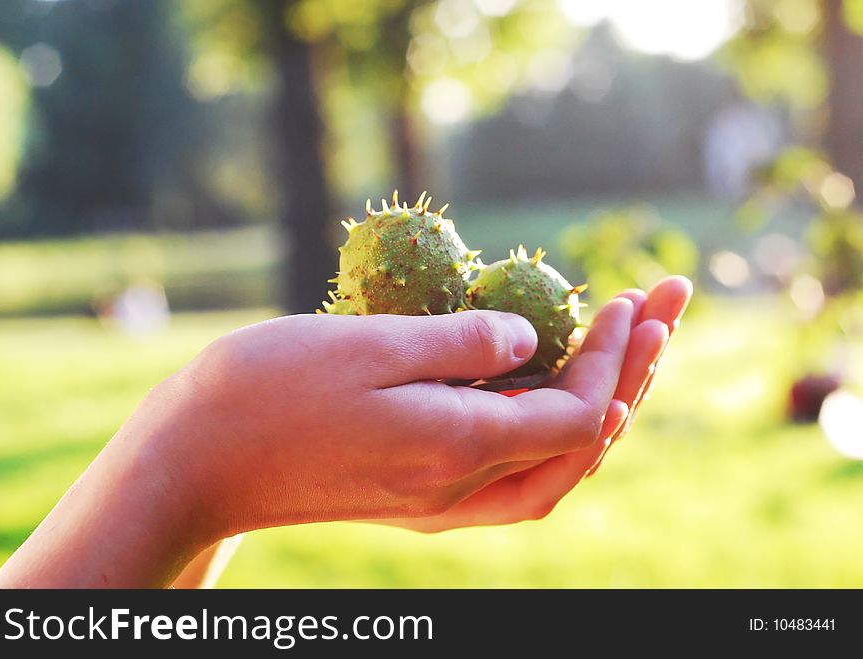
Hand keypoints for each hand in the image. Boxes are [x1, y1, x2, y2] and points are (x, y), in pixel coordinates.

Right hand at [143, 298, 635, 540]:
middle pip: (583, 447)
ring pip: (555, 469)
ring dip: (603, 408)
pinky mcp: (418, 496)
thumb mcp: (366, 346)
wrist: (197, 461)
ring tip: (628, 349)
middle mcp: (457, 489)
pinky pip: (513, 474)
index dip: (613, 356)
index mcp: (452, 449)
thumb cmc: (266, 391)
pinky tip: (554, 389)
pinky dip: (552, 432)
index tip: (623, 296)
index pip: (577, 413)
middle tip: (665, 311)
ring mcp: (439, 500)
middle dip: (633, 377)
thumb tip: (530, 336)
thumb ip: (459, 344)